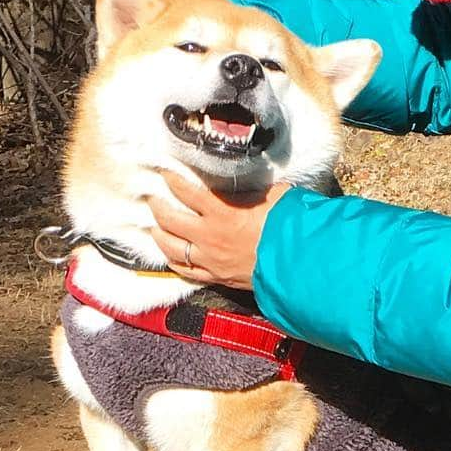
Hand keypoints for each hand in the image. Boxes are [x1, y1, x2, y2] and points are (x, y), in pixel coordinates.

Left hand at [148, 171, 289, 288]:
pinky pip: (185, 271)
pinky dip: (174, 261)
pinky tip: (170, 255)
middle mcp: (210, 236)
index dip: (172, 180)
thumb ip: (255, 189)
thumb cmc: (289, 229)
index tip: (164, 172)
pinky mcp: (216, 277)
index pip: (187, 191)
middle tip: (152, 197)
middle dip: (157, 206)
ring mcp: (210, 259)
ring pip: (171, 247)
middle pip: (170, 219)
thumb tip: (251, 180)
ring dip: (159, 234)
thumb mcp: (275, 196)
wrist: (298, 265)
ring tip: (155, 226)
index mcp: (223, 212)